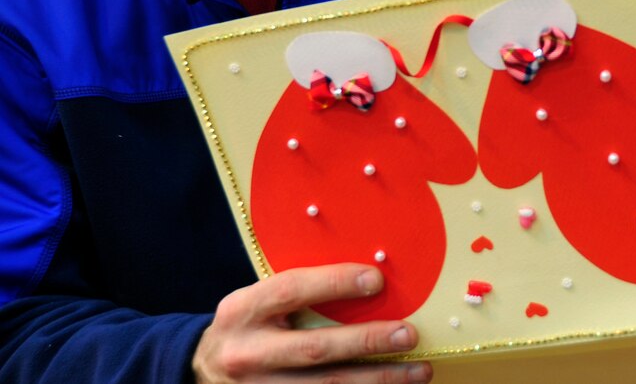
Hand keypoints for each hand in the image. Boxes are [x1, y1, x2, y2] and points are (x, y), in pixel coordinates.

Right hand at [192, 263, 431, 382]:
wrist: (200, 371)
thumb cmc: (247, 325)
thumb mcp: (257, 300)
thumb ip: (299, 293)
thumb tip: (370, 279)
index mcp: (244, 310)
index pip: (292, 290)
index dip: (334, 283)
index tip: (376, 279)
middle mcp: (249, 353)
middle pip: (315, 349)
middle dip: (367, 342)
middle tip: (410, 334)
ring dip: (378, 380)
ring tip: (419, 371)